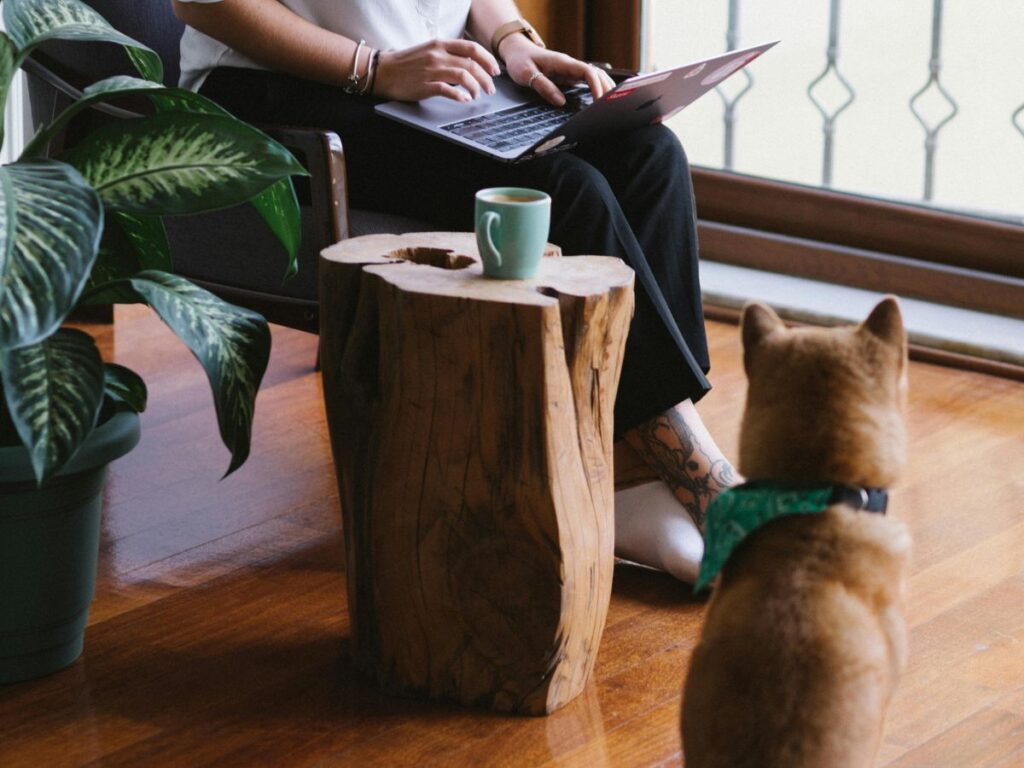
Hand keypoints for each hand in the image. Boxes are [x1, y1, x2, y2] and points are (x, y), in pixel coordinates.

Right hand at [374, 39, 500, 101]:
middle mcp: (438, 55)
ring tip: (478, 95)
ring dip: (476, 88)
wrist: (383, 71)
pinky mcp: (425, 85)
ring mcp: (431, 70)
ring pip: (463, 76)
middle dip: (486, 78)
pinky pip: (448, 90)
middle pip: (471, 64)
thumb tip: (469, 63)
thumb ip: (448, 54)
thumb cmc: (406, 63)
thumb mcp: (429, 51)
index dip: (487, 59)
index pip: (472, 48)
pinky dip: (459, 96)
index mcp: (440, 44)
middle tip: (490, 88)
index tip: (495, 70)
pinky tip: (464, 100)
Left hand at [498, 36, 615, 105]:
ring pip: (595, 76)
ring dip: (605, 87)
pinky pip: (588, 80)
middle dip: (606, 89)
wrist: (517, 50)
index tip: (598, 100)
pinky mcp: (569, 75)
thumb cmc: (520, 61)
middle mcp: (570, 65)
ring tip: (611, 104)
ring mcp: (571, 70)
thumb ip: (543, 86)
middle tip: (610, 107)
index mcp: (563, 62)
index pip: (588, 71)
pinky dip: (597, 87)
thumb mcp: (527, 73)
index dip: (596, 86)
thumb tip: (560, 101)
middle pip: (597, 74)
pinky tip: (602, 97)